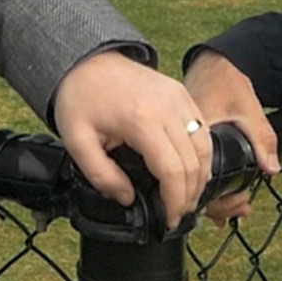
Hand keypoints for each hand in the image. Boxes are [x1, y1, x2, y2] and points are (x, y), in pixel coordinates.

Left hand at [51, 50, 212, 229]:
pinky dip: (201, 154)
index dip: (175, 201)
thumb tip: (128, 198)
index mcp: (140, 119)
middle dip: (190, 195)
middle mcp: (167, 106)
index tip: (169, 219)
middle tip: (178, 214)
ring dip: (201, 177)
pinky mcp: (181, 93)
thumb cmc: (80, 98)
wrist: (87, 60)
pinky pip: (201, 128)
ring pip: (204, 146)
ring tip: (186, 198)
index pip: (173, 170)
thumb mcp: (76, 141)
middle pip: (193, 162)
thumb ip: (101, 176)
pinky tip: (190, 171)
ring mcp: (178, 97)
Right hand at [184, 49, 279, 221]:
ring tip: (236, 207)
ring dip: (214, 197)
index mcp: (191, 133)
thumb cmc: (226, 80)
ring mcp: (180, 143)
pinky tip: (222, 195)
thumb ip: (261, 138)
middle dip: (218, 204)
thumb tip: (270, 168)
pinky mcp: (183, 144)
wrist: (213, 62)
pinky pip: (192, 169)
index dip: (216, 198)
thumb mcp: (248, 108)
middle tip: (239, 211)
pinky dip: (208, 185)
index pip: (198, 177)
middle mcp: (180, 140)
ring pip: (192, 180)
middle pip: (193, 185)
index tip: (236, 205)